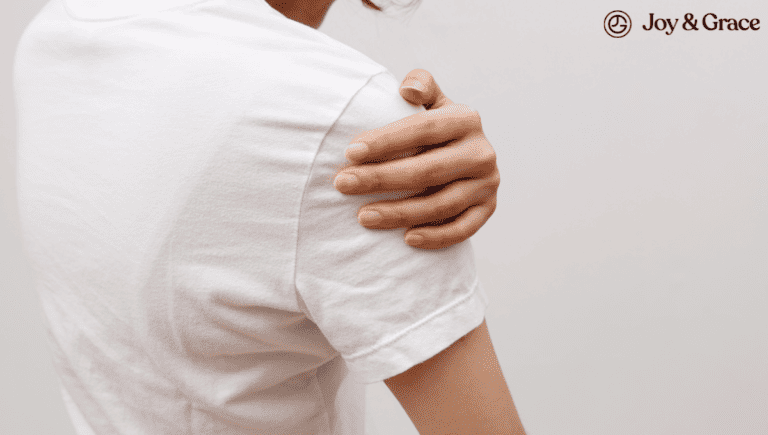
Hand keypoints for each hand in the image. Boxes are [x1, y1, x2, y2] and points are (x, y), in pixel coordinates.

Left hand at [333, 69, 499, 249]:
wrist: (469, 157)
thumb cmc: (436, 131)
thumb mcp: (433, 103)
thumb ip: (422, 86)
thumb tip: (407, 89)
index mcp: (466, 119)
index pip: (421, 130)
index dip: (385, 141)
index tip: (350, 152)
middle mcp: (481, 152)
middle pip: (427, 170)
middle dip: (380, 179)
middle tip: (342, 184)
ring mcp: (487, 183)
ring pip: (440, 204)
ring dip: (399, 213)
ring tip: (362, 216)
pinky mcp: (487, 209)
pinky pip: (462, 229)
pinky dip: (435, 237)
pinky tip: (406, 239)